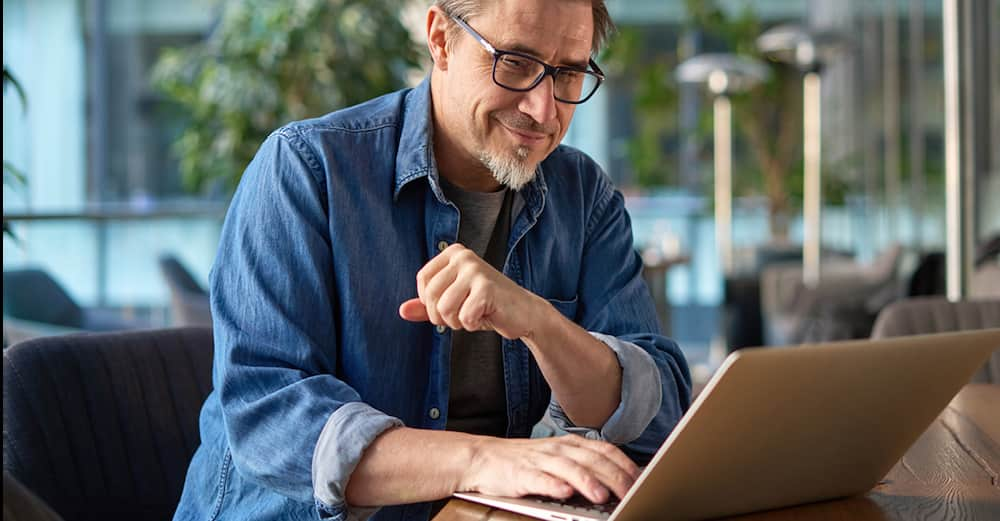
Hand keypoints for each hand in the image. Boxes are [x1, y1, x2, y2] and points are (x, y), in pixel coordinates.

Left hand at [399, 244, 545, 339]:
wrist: (523, 313)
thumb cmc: (487, 306)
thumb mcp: (453, 303)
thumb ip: (427, 306)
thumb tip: (402, 310)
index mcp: (453, 253)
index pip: (423, 281)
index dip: (430, 302)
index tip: (450, 305)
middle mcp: (464, 256)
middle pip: (431, 296)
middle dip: (443, 316)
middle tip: (463, 315)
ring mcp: (476, 270)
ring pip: (445, 308)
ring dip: (458, 321)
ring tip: (475, 314)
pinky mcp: (487, 288)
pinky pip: (464, 317)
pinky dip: (473, 324)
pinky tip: (487, 315)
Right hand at [460, 434, 640, 502]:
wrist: (483, 457)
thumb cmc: (525, 462)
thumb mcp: (557, 458)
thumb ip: (583, 465)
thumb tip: (615, 481)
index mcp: (571, 444)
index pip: (605, 451)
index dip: (625, 464)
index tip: (642, 480)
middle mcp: (558, 449)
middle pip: (592, 460)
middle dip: (614, 477)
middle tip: (631, 492)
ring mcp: (540, 460)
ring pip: (569, 468)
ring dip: (587, 482)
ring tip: (602, 496)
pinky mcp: (521, 474)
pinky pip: (540, 479)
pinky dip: (554, 485)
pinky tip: (564, 493)